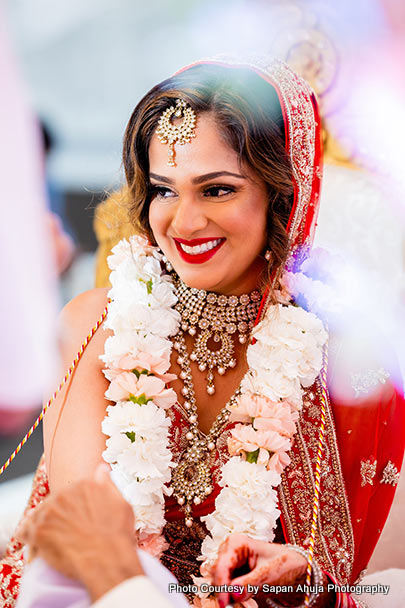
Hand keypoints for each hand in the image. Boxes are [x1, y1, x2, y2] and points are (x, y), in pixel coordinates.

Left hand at [19, 465, 143, 600]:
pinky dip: (27, 538)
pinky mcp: (38, 532)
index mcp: (83, 484)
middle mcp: (64, 494)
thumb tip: (100, 469)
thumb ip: (107, 483)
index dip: (70, 508)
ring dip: (40, 526)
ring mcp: (50, 512)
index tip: (73, 519)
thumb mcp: (121, 503)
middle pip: (51, 503)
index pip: (68, 493)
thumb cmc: (117, 535)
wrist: (108, 559)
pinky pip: (24, 532)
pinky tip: (34, 546)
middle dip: (55, 517)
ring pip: (36, 516)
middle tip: (62, 533)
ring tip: (50, 541)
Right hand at [213, 534, 306, 606]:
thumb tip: (233, 593)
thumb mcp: (268, 575)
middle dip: (224, 590)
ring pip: (219, 581)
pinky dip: (231, 594)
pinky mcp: (233, 572)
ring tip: (245, 601)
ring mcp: (230, 561)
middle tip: (232, 606)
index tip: (225, 604)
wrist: (295, 570)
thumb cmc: (285, 565)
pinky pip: (226, 586)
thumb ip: (250, 584)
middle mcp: (230, 550)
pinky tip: (243, 598)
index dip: (221, 586)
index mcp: (237, 543)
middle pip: (217, 573)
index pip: (222, 566)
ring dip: (228, 593)